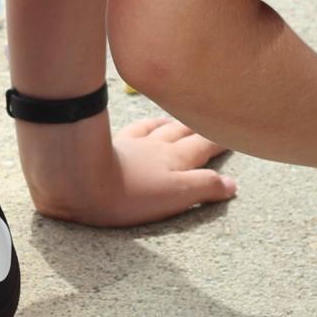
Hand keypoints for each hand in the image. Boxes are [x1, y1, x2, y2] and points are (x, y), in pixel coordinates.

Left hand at [27, 116, 236, 227]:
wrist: (81, 180)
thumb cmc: (130, 194)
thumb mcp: (175, 196)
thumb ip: (205, 187)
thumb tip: (232, 183)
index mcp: (177, 161)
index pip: (205, 147)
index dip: (221, 140)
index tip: (236, 133)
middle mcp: (159, 147)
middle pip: (186, 133)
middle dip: (202, 128)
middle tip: (215, 121)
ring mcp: (136, 144)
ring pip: (163, 128)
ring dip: (177, 123)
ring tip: (187, 120)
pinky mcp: (114, 145)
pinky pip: (138, 129)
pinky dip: (149, 124)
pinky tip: (148, 123)